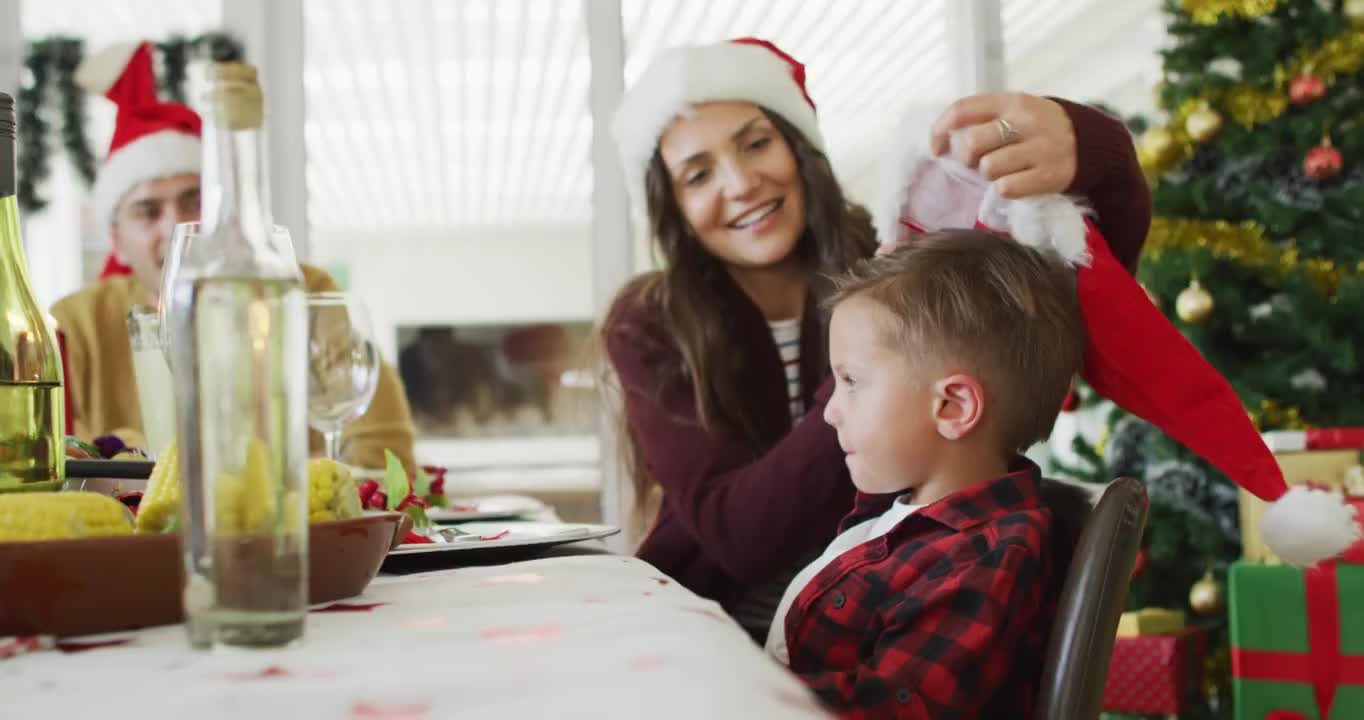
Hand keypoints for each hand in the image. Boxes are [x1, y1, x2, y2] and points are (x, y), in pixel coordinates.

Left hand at [929, 93, 1076, 198]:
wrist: (1093, 144)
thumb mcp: (1018, 111)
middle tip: (980, 163)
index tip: (937, 149)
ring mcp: (1040, 149)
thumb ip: (986, 118)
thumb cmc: (1041, 129)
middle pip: (972, 143)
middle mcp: (1026, 121)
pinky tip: (1018, 182)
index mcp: (1013, 101)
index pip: (962, 109)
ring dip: (989, 175)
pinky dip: (1005, 189)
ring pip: (988, 168)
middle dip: (967, 159)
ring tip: (1005, 171)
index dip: (940, 131)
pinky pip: (1006, 188)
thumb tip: (945, 140)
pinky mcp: (1049, 176)